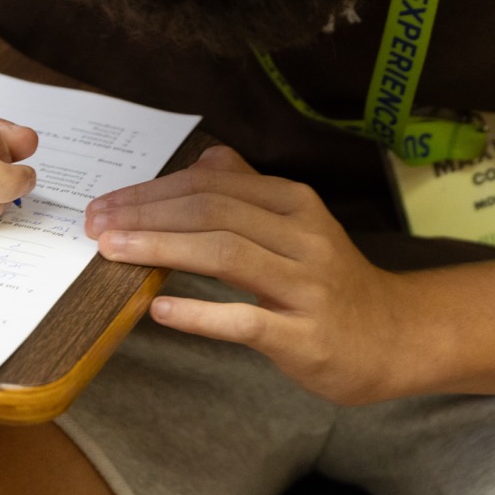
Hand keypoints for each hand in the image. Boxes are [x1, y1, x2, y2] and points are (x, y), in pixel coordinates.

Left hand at [85, 145, 418, 404]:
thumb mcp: (298, 224)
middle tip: (96, 227)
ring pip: (225, 254)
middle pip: (212, 212)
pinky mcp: (305, 336)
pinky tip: (159, 311)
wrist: (398, 338)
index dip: (152, 192)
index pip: (211, 184)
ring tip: (113, 252)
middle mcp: (302, 236)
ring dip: (161, 249)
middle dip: (146, 215)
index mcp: (293, 203)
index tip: (106, 205)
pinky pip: (246, 320)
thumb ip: (251, 191)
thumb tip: (209, 155)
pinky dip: (199, 314)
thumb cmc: (332, 281)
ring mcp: (306, 286)